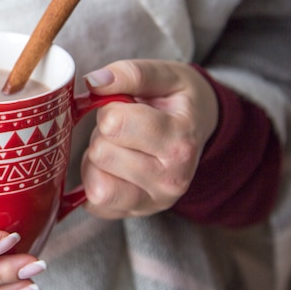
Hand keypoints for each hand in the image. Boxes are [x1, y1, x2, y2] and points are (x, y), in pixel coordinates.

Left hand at [81, 60, 218, 218]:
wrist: (198, 133)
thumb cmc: (178, 102)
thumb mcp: (165, 76)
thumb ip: (130, 74)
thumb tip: (94, 82)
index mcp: (180, 141)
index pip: (114, 124)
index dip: (110, 109)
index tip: (126, 107)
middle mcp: (170, 180)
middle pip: (101, 152)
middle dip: (104, 134)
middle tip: (126, 130)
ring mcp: (152, 203)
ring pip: (93, 180)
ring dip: (97, 159)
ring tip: (121, 148)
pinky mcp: (131, 215)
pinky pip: (92, 202)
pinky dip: (95, 181)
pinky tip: (114, 168)